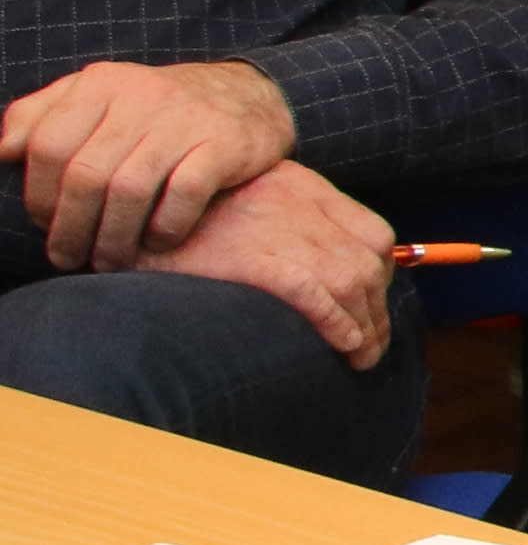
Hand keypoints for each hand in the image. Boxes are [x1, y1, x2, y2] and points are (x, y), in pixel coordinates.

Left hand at [3, 60, 296, 271]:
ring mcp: (185, 120)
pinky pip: (184, 194)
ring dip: (113, 238)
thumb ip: (43, 115)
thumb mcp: (100, 95)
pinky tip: (159, 243)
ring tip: (108, 261)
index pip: (46, 145)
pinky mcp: (225, 143)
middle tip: (67, 256)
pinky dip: (165, 227)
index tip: (44, 224)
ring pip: (130, 190)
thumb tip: (1, 151)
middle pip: (85, 174)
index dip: (37, 195)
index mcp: (102, 84)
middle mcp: (142, 96)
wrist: (253, 94)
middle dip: (70, 227)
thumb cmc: (159, 108)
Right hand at [137, 161, 393, 370]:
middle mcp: (297, 203)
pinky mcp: (249, 258)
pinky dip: (337, 322)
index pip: (373, 233)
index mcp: (301, 186)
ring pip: (350, 281)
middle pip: (369, 263)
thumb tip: (334, 275)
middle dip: (377, 310)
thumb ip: (290, 223)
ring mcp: (275, 229)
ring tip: (360, 358)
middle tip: (371, 346)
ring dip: (366, 326)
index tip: (371, 304)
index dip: (382, 275)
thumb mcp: (247, 201)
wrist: (128, 210)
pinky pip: (313, 293)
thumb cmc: (183, 220)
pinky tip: (343, 345)